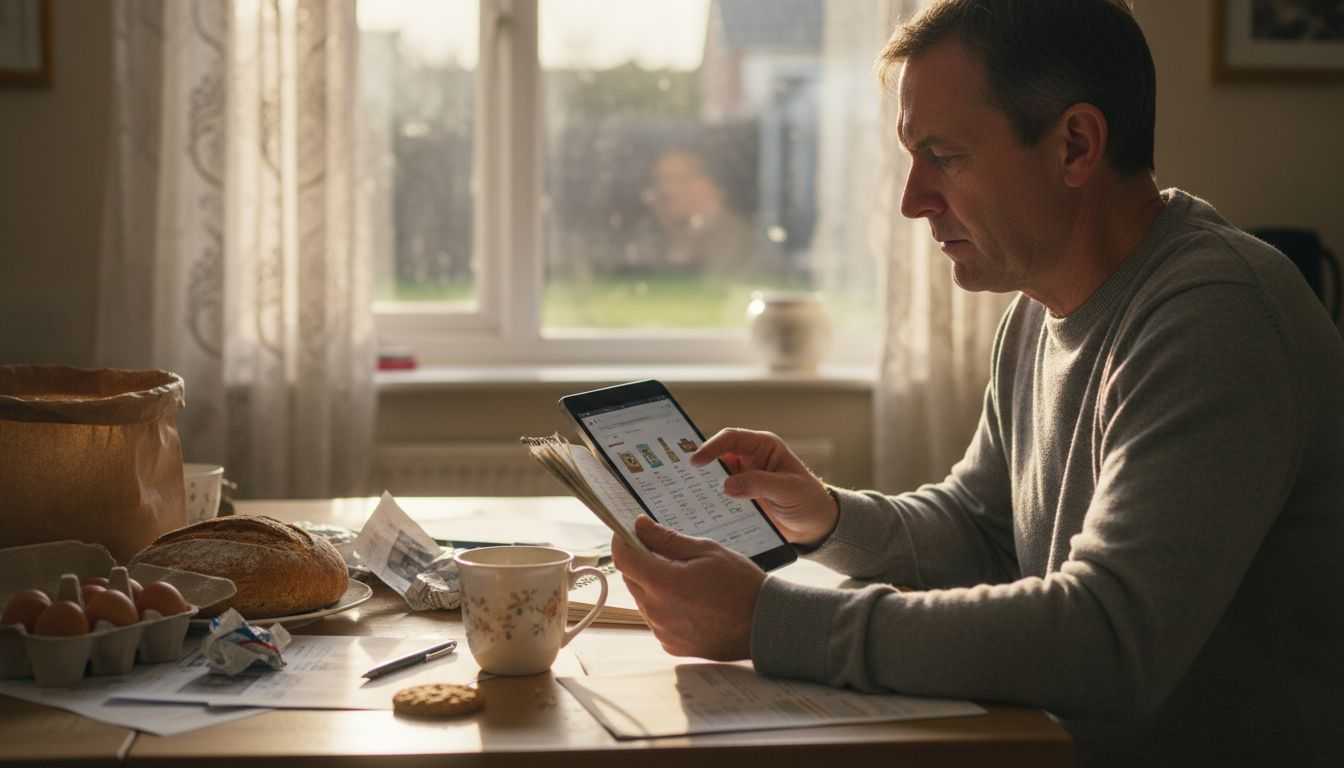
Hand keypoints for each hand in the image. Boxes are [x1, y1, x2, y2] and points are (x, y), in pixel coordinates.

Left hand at [611, 516, 764, 660]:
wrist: (762, 624)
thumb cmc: (739, 585)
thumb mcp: (706, 550)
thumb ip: (667, 539)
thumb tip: (640, 526)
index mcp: (663, 583)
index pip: (623, 558)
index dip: (621, 540)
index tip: (627, 531)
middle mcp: (656, 611)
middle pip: (631, 578)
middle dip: (641, 561)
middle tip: (664, 551)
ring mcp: (662, 631)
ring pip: (643, 599)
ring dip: (653, 584)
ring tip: (685, 579)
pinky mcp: (670, 644)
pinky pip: (656, 618)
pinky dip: (664, 605)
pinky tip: (689, 600)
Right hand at [691, 428, 838, 546]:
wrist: (815, 526)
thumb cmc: (809, 500)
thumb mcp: (788, 489)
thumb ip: (760, 484)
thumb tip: (728, 485)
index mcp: (763, 447)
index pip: (731, 439)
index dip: (712, 447)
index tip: (696, 461)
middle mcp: (749, 459)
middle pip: (717, 456)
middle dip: (699, 465)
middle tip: (678, 476)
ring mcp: (743, 479)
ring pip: (714, 478)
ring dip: (702, 486)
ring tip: (682, 495)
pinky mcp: (740, 498)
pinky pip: (719, 497)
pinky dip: (709, 502)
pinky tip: (698, 510)